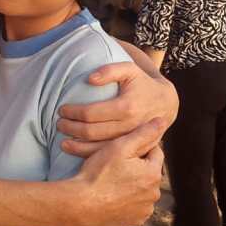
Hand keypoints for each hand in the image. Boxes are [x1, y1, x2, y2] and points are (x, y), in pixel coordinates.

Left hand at [57, 57, 177, 157]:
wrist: (166, 104)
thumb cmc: (142, 84)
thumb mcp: (130, 70)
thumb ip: (110, 70)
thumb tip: (89, 79)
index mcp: (126, 106)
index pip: (91, 113)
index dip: (73, 112)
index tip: (62, 109)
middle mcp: (129, 126)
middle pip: (91, 132)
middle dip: (71, 128)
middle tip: (59, 123)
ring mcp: (130, 140)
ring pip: (97, 148)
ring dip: (76, 146)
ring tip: (61, 141)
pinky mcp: (131, 149)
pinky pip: (107, 155)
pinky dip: (89, 155)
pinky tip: (76, 151)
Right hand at [74, 119, 164, 225]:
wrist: (80, 204)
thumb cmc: (98, 174)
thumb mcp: (119, 147)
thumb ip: (143, 133)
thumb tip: (162, 120)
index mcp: (153, 173)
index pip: (154, 152)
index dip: (138, 148)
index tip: (122, 150)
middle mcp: (154, 194)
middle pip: (149, 172)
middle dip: (137, 167)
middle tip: (115, 165)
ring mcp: (145, 210)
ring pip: (142, 189)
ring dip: (133, 184)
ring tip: (112, 180)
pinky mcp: (135, 221)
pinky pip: (136, 206)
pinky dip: (128, 201)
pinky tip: (113, 195)